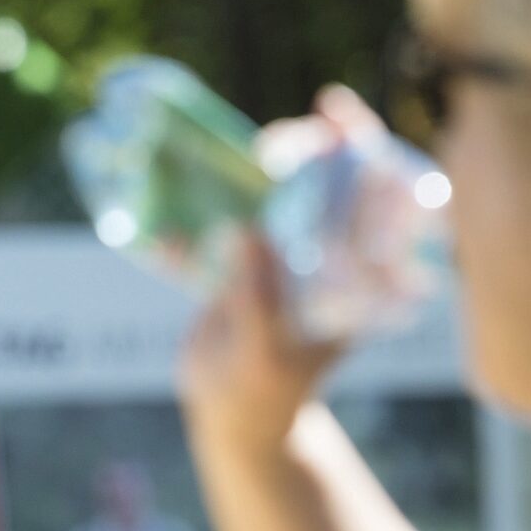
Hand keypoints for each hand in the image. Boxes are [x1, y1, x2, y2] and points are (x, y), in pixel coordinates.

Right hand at [177, 86, 383, 451]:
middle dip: (297, 149)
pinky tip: (166, 236)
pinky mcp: (233, 265)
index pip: (364, 195)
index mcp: (344, 273)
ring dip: (241, 171)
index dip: (357, 145)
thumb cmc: (264, 390)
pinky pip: (210, 231)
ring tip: (225, 161)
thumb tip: (246, 229)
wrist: (236, 419)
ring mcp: (275, 255)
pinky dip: (184, 225)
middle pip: (315, 179)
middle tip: (271, 145)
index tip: (332, 110)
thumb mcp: (267, 350)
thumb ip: (258, 294)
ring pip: (265, 194)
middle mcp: (316, 255)